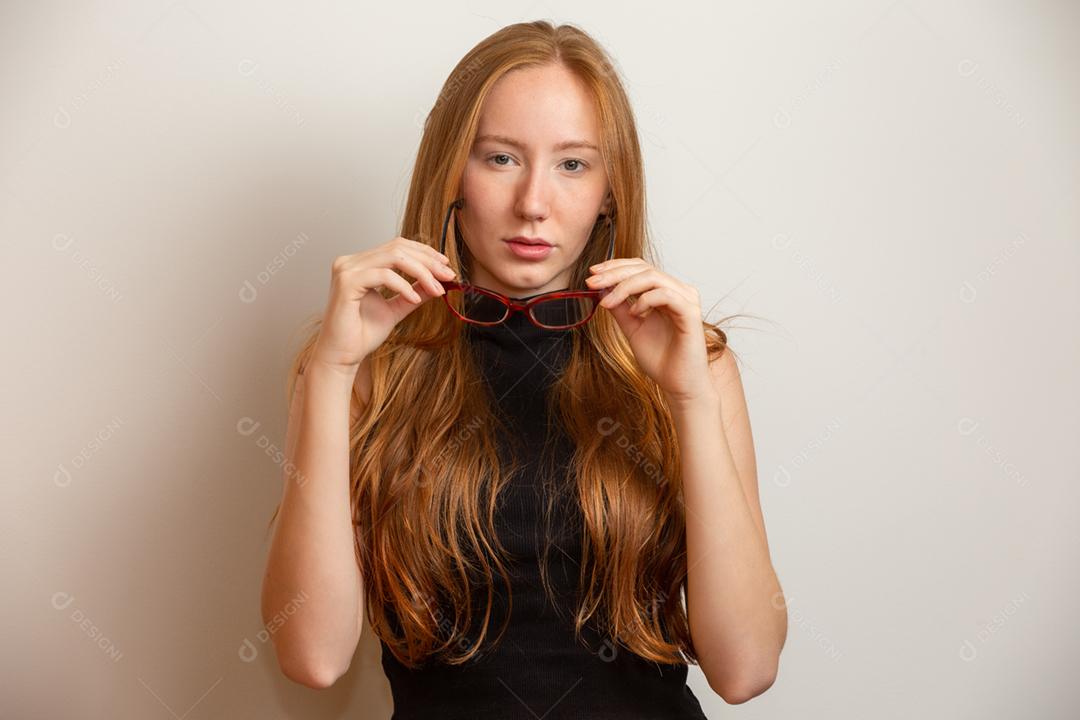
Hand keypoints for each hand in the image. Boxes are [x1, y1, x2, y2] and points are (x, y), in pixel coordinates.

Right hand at [311, 237, 456, 372]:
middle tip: (448, 276)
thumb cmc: (361, 335)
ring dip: (421, 271)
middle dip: (428, 261)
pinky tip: (415, 297)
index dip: (425, 253)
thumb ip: (414, 293)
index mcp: (361, 264)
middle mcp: (351, 262)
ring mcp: (346, 269)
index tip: (446, 267)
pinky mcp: (346, 282)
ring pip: (394, 257)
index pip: (398, 246)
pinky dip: (404, 285)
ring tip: (437, 288)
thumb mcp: (396, 309)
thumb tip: (437, 282)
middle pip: (398, 248)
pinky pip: (383, 275)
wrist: (341, 356)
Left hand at [587, 259, 715, 404]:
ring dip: (625, 286)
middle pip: (644, 268)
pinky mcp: (691, 312)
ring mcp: (686, 300)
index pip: (639, 268)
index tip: (592, 274)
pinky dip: (645, 300)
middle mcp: (677, 291)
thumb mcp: (632, 329)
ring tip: (608, 302)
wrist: (679, 385)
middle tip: (592, 282)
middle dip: (614, 273)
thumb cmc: (661, 359)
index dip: (615, 267)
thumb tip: (601, 289)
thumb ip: (620, 309)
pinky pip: (666, 295)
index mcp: (664, 292)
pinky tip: (635, 313)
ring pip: (653, 277)